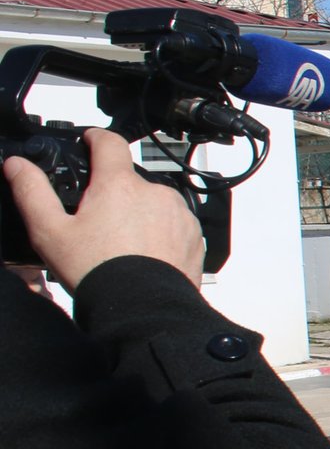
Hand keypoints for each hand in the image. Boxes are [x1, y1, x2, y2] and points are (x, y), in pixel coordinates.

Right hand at [2, 127, 202, 291]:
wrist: (144, 310)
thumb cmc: (98, 272)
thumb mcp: (50, 231)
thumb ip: (33, 192)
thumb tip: (17, 166)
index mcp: (119, 184)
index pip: (109, 142)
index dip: (95, 138)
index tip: (89, 141)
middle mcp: (155, 193)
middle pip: (129, 180)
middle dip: (112, 194)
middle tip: (96, 222)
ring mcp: (178, 214)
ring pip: (152, 203)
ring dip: (137, 214)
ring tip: (119, 244)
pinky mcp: (193, 236)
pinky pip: (172, 225)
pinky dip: (158, 233)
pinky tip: (142, 253)